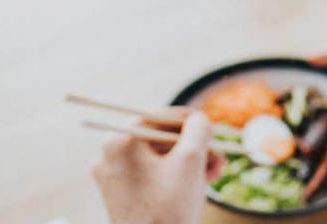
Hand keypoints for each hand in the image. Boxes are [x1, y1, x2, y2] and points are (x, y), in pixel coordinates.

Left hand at [91, 112, 216, 223]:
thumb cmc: (167, 209)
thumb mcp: (190, 161)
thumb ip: (198, 130)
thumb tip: (199, 118)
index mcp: (119, 142)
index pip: (159, 116)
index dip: (190, 120)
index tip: (211, 126)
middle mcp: (109, 156)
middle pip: (160, 138)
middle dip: (193, 146)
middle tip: (217, 154)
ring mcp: (113, 176)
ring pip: (159, 157)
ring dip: (189, 161)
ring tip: (214, 172)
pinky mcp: (122, 193)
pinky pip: (152, 173)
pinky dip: (175, 174)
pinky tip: (199, 182)